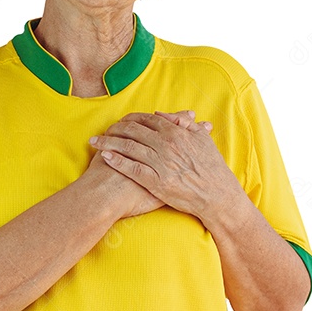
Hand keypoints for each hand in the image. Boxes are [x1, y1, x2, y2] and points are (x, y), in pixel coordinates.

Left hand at [88, 109, 239, 219]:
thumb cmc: (212, 168)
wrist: (217, 196)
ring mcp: (160, 163)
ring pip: (127, 147)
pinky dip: (116, 161)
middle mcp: (166, 145)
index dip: (129, 119)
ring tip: (94, 142)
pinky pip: (131, 168)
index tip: (118, 122)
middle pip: (132, 131)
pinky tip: (104, 157)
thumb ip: (183, 123)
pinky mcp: (155, 181)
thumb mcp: (202, 139)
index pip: (146, 120)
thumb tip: (162, 114)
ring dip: (107, 143)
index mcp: (176, 133)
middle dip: (112, 129)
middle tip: (100, 133)